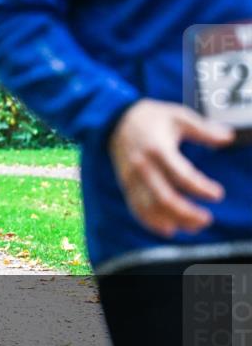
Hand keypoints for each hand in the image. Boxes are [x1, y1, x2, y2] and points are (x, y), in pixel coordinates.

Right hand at [109, 99, 233, 237]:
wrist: (116, 119)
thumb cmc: (152, 117)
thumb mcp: (179, 116)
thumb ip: (204, 129)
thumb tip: (229, 137)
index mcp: (157, 149)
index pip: (181, 175)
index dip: (200, 188)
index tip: (217, 194)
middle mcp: (142, 166)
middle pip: (164, 198)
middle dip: (187, 213)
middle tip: (207, 218)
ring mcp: (132, 178)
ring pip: (151, 208)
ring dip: (173, 220)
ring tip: (194, 225)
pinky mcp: (126, 185)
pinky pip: (137, 209)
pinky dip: (152, 222)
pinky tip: (169, 229)